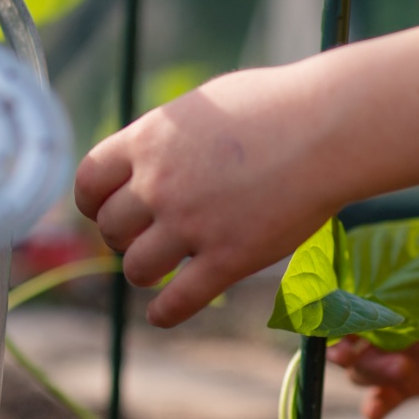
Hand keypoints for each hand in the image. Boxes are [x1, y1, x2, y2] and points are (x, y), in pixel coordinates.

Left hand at [74, 25, 418, 325]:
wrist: (329, 128)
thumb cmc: (277, 106)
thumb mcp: (206, 104)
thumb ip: (170, 135)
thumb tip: (148, 154)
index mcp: (149, 140)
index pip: (89, 182)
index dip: (92, 202)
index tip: (104, 210)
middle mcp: (160, 184)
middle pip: (111, 229)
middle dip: (122, 237)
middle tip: (143, 239)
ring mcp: (192, 225)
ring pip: (137, 269)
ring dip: (144, 272)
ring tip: (160, 270)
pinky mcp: (228, 258)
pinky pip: (179, 301)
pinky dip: (166, 313)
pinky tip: (165, 313)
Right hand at [328, 255, 418, 418]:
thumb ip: (390, 285)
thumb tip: (350, 286)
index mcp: (372, 298)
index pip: (334, 311)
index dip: (327, 318)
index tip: (330, 323)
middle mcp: (374, 330)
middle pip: (340, 346)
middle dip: (340, 352)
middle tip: (349, 353)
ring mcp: (389, 359)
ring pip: (360, 373)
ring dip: (373, 372)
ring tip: (402, 366)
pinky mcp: (407, 384)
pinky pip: (381, 400)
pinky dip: (375, 406)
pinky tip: (375, 410)